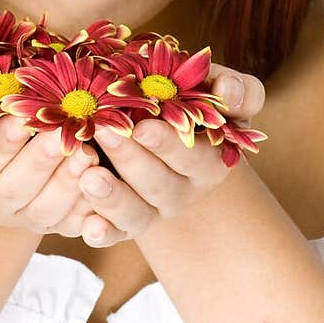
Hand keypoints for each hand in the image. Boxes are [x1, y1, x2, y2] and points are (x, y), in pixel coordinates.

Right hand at [0, 76, 101, 234]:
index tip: (22, 120)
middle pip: (12, 191)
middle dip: (40, 163)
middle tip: (63, 137)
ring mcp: (17, 217)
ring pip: (43, 212)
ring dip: (67, 184)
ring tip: (87, 154)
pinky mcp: (48, 223)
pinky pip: (70, 223)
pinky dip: (89, 209)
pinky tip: (104, 182)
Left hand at [75, 64, 266, 246]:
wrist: (153, 122)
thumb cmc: (186, 99)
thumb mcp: (213, 91)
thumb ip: (235, 89)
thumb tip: (228, 90)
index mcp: (211, 161)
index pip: (195, 157)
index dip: (169, 144)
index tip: (142, 127)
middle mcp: (184, 191)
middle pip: (159, 184)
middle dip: (131, 159)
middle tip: (104, 133)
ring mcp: (153, 210)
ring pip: (137, 214)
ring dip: (113, 199)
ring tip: (89, 178)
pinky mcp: (125, 223)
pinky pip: (115, 233)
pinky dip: (103, 233)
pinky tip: (88, 228)